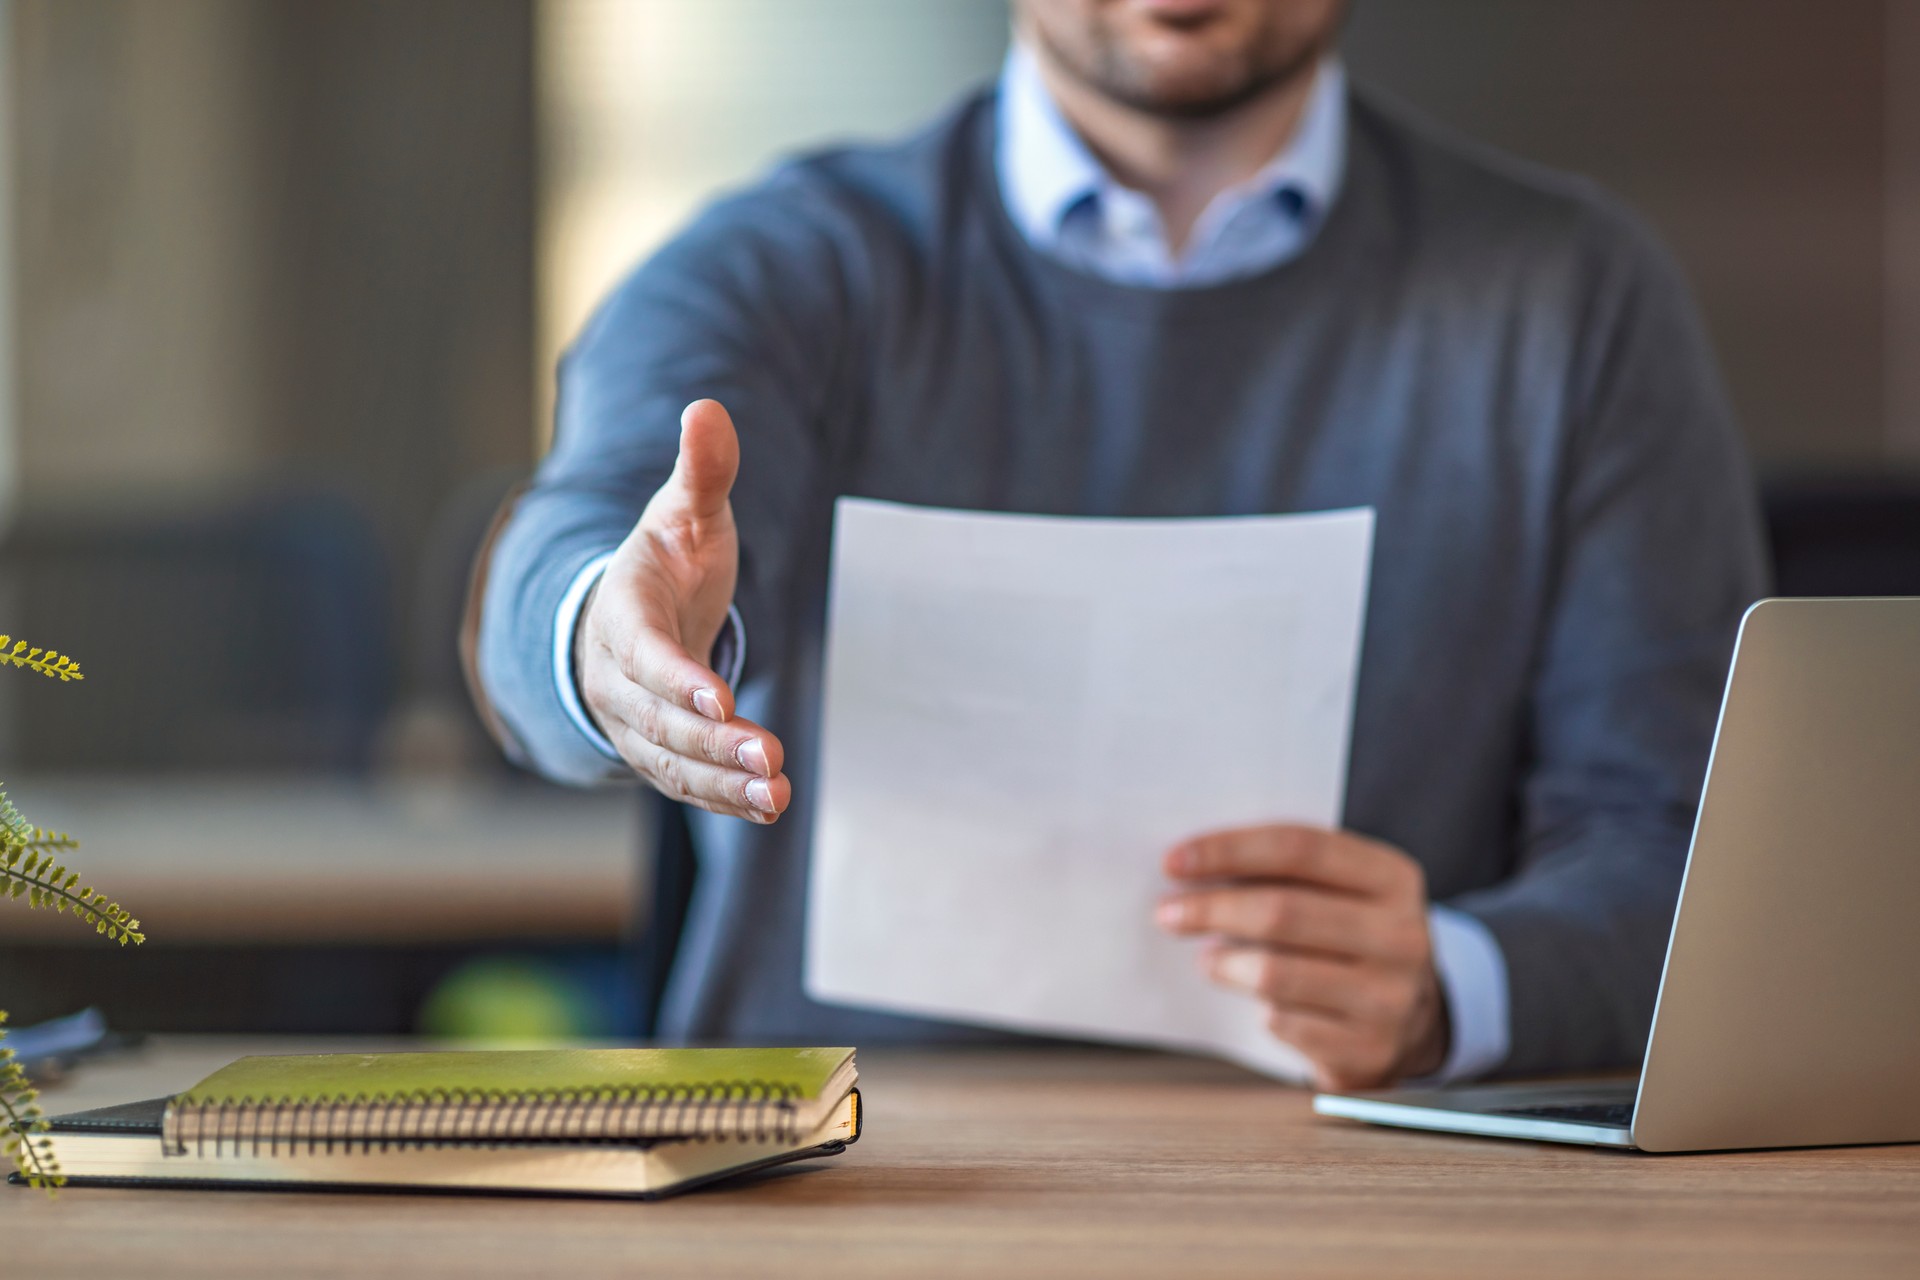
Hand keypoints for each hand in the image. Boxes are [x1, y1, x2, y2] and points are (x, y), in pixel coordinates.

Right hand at [575, 399, 790, 821]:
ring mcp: (632, 720)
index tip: (719, 699)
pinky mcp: (656, 751)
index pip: (643, 653)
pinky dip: (723, 798)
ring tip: (777, 797)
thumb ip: (702, 471)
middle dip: (714, 742)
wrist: (629, 613)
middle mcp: (616, 677)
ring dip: (722, 783)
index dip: (676, 678)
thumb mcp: (685, 512)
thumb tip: (707, 408)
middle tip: (771, 758)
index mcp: (621, 612)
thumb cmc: (667, 560)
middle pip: (659, 719)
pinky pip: (684, 782)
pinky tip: (770, 807)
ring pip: (671, 761)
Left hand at [1156, 825, 1447, 1089]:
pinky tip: (1251, 1000)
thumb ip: (1287, 871)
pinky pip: (1284, 1023)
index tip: (1173, 861)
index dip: (1229, 850)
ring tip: (1206, 958)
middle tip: (1167, 913)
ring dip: (1223, 963)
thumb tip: (1192, 866)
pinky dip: (1256, 1008)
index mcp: (1393, 877)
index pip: (1299, 848)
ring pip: (1276, 973)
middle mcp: (1402, 936)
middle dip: (1211, 909)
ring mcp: (1390, 998)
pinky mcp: (1369, 1051)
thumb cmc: (1351, 938)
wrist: (1414, 1020)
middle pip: (1282, 911)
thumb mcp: (1343, 892)